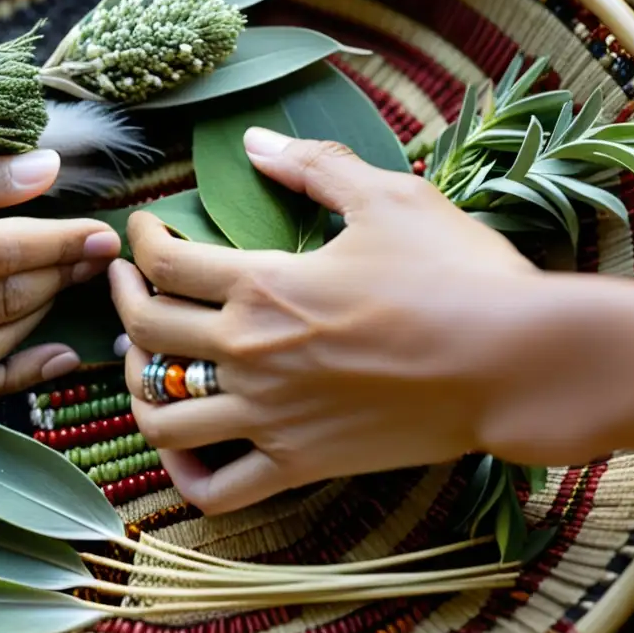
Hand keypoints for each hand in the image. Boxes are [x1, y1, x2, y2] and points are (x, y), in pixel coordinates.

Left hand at [110, 128, 545, 513]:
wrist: (515, 361)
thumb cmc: (455, 275)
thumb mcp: (388, 197)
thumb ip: (313, 166)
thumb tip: (253, 141)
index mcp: (263, 285)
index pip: (165, 262)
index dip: (140, 238)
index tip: (144, 229)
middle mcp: (250, 352)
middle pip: (144, 332)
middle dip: (119, 298)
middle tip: (122, 278)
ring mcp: (270, 415)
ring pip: (162, 416)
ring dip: (137, 388)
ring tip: (142, 364)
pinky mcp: (300, 463)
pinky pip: (218, 490)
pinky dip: (187, 478)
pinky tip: (186, 454)